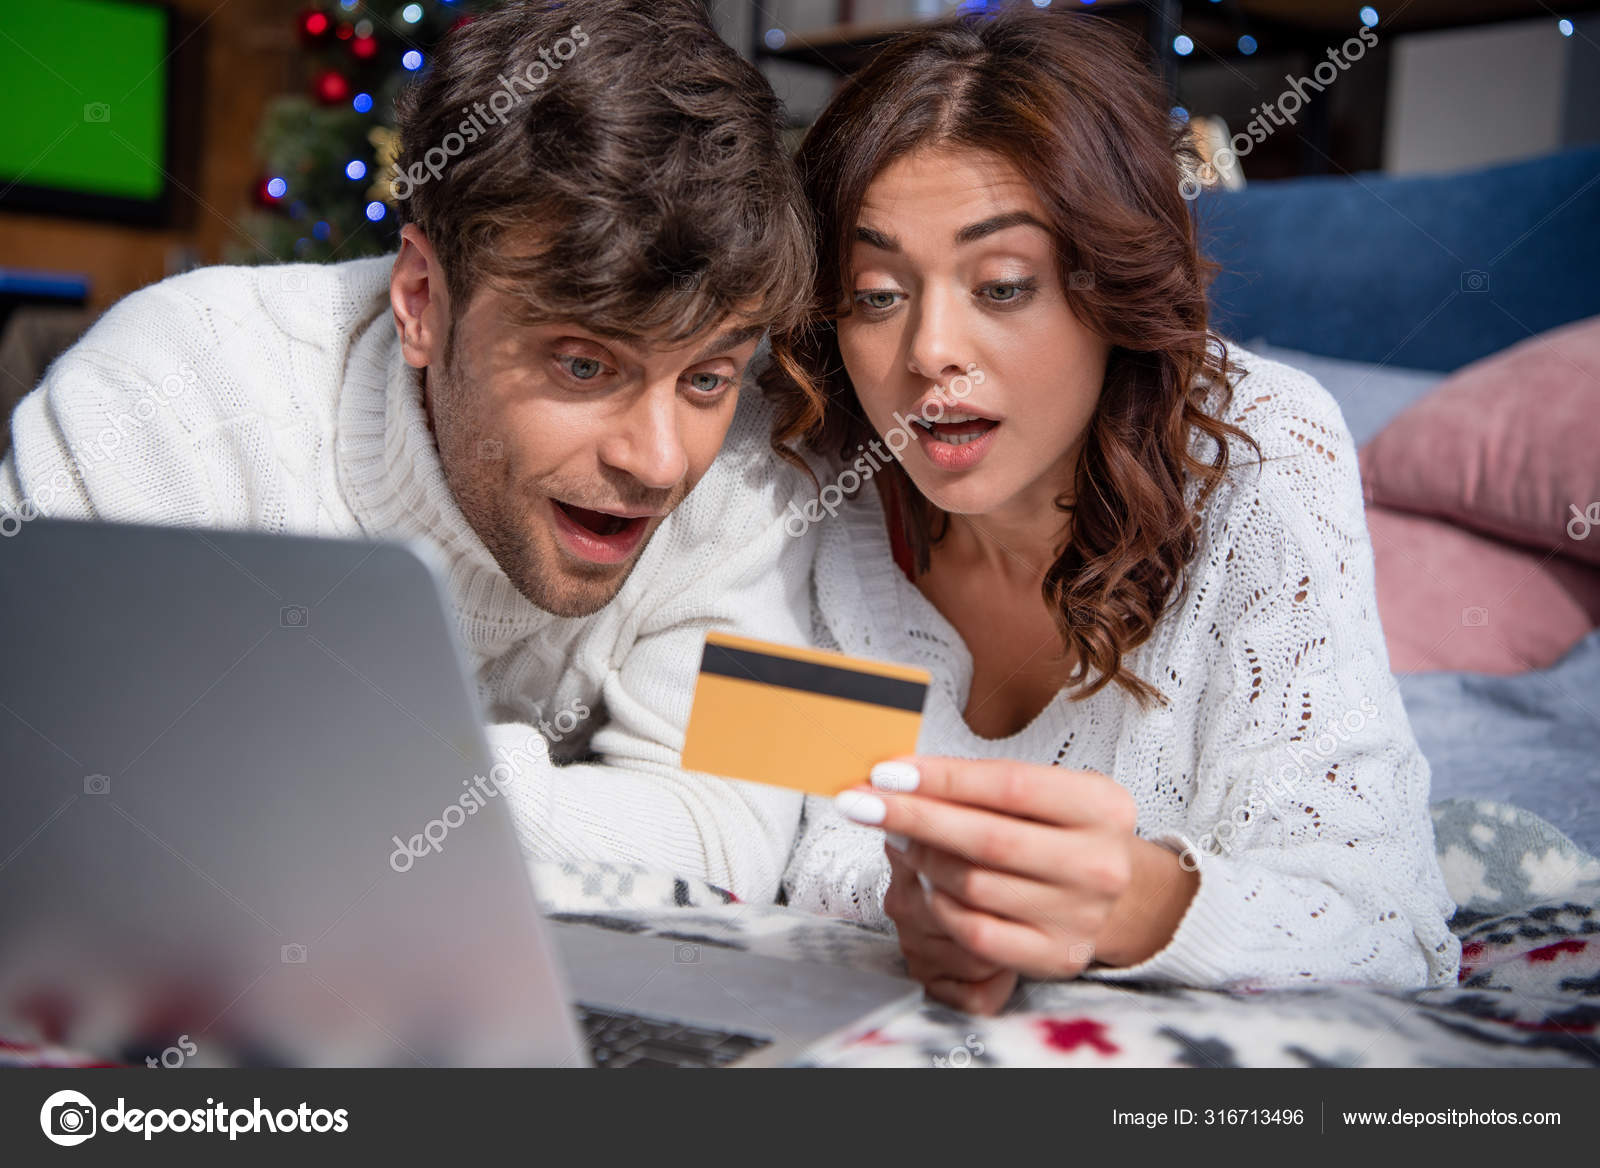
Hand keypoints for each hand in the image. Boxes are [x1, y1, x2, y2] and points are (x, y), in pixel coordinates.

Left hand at [840, 757, 1196, 980]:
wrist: (1119, 895)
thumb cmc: (1061, 830)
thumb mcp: (1044, 794)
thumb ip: (981, 785)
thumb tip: (895, 779)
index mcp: (1102, 806)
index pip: (1008, 785)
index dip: (941, 778)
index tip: (885, 772)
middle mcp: (1100, 863)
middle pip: (987, 838)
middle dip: (914, 817)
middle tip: (861, 804)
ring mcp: (1081, 916)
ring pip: (974, 886)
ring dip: (923, 861)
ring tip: (898, 840)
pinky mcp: (1057, 956)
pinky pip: (976, 932)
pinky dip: (941, 906)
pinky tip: (926, 886)